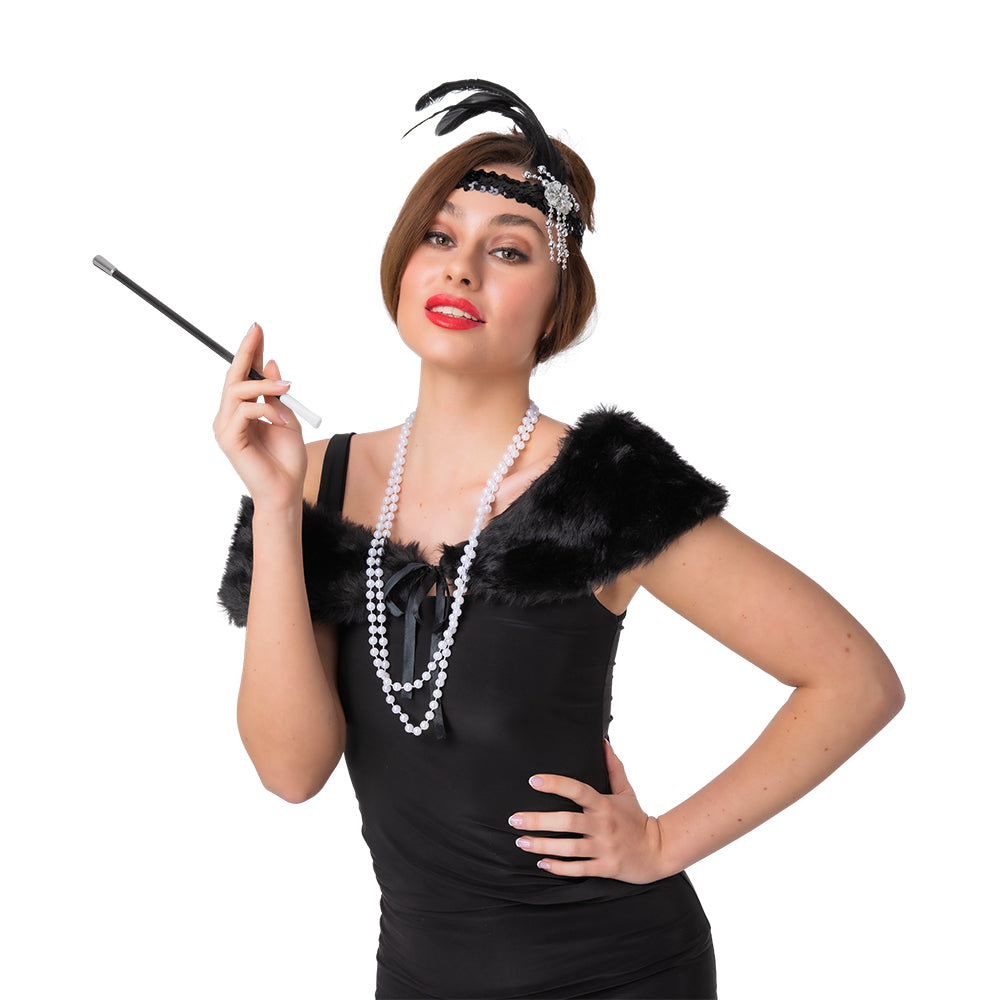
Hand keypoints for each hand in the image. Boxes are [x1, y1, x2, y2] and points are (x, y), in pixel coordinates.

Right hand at [213, 323, 306, 508]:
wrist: (286, 490)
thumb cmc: (287, 459)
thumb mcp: (286, 417)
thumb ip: (276, 394)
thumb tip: (271, 363)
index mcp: (242, 411)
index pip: (242, 375)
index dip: (249, 351)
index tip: (257, 329)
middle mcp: (229, 417)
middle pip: (233, 377)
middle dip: (245, 351)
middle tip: (257, 331)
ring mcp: (226, 428)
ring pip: (237, 391)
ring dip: (264, 386)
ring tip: (287, 390)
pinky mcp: (228, 439)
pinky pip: (244, 411)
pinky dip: (266, 410)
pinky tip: (281, 420)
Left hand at [508, 741, 675, 884]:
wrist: (658, 851)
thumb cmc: (637, 819)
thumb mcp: (626, 791)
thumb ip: (613, 767)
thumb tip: (603, 741)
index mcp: (604, 804)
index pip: (577, 790)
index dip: (555, 784)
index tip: (533, 781)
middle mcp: (602, 825)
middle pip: (566, 822)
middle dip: (538, 821)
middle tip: (514, 818)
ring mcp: (604, 848)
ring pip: (568, 848)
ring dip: (542, 845)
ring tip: (521, 841)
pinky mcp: (605, 868)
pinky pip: (578, 869)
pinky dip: (559, 867)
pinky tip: (542, 863)